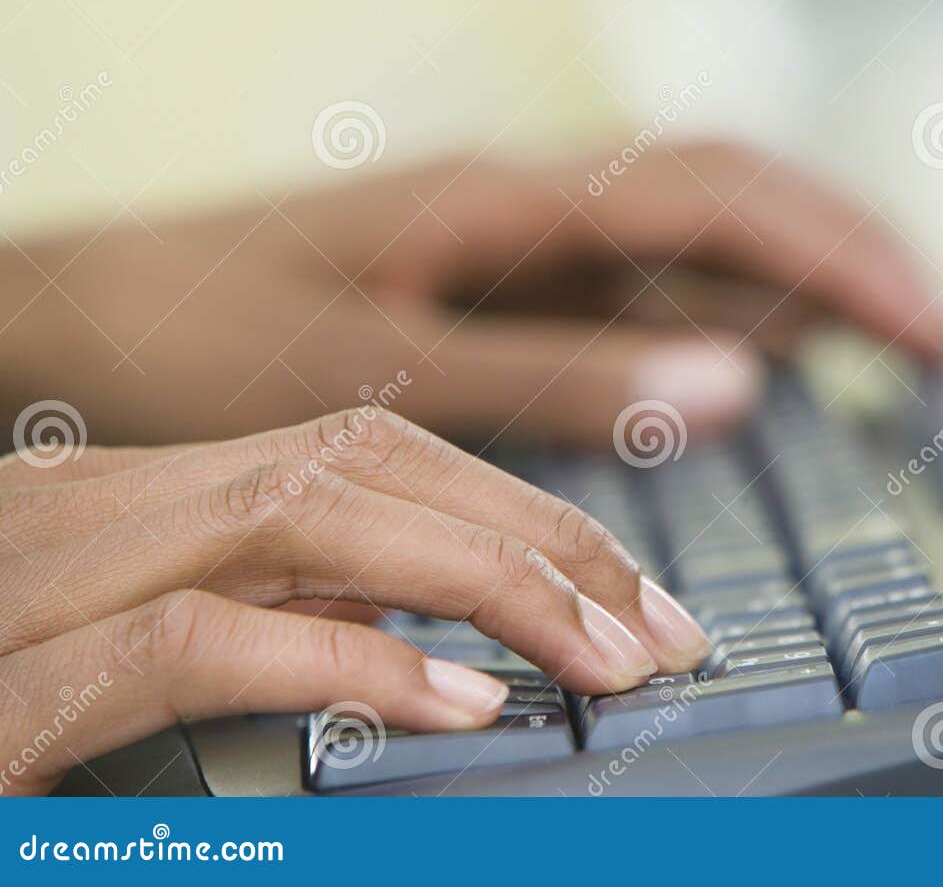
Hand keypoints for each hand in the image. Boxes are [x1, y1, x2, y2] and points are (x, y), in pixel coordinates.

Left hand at [0, 141, 942, 446]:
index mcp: (511, 198)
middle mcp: (529, 206)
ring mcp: (518, 246)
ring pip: (696, 245)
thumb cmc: (199, 331)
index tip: (928, 323)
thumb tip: (737, 381)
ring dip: (801, 286)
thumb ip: (563, 377)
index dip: (841, 253)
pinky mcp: (498, 291)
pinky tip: (766, 362)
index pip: (724, 195)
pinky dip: (723, 326)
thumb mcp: (379, 371)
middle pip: (734, 198)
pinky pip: (641, 296)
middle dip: (849, 257)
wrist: (73, 318)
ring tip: (894, 343)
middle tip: (942, 332)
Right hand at [0, 409, 710, 795]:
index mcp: (139, 499)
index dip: (523, 514)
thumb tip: (427, 654)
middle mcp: (96, 508)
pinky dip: (340, 657)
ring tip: (608, 654)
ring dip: (486, 579)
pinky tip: (453, 702)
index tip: (636, 594)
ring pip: (305, 511)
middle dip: (542, 537)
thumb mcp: (132, 653)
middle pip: (369, 463)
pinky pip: (191, 638)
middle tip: (664, 629)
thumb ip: (268, 626)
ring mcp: (38, 580)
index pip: (371, 456)